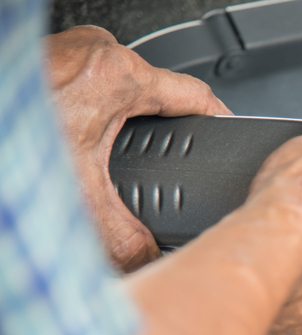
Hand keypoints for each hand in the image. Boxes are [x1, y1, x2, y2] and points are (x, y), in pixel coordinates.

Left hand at [46, 26, 230, 271]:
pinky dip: (89, 120)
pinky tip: (75, 149)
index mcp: (120, 76)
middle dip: (161, 137)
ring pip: (120, 93)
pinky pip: (89, 89)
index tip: (233, 141)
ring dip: (119, 129)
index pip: (198, 96)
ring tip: (108, 163)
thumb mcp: (79, 204)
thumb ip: (127, 241)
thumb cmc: (10, 141)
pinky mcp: (47, 60)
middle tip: (157, 171)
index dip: (221, 124)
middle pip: (158, 97)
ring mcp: (70, 53)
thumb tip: (154, 268)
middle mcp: (97, 54)